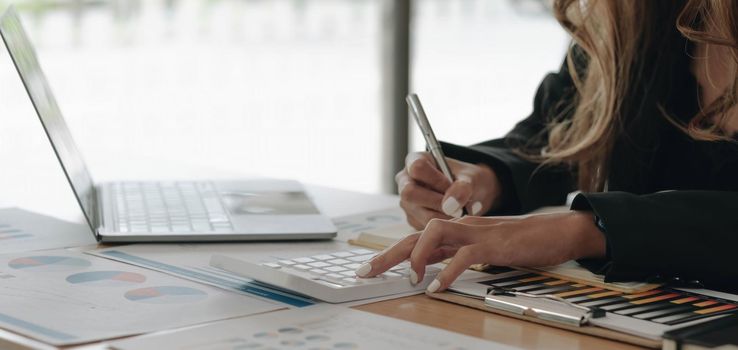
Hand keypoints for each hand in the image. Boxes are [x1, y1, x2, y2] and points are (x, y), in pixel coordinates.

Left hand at [356, 211, 605, 292]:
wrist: (555, 232)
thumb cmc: (521, 244)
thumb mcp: (482, 252)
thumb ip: (457, 257)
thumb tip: (432, 273)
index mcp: (457, 232)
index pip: (415, 240)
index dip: (390, 253)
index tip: (369, 269)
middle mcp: (460, 228)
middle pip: (415, 236)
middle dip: (387, 254)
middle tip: (366, 273)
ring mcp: (476, 233)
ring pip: (434, 234)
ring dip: (417, 257)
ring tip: (411, 281)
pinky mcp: (492, 244)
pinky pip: (464, 255)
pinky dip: (447, 272)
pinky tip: (437, 287)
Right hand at [395, 152, 502, 229]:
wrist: (470, 194)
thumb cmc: (466, 179)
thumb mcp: (470, 178)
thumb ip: (463, 187)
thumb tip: (450, 206)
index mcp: (415, 160)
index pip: (417, 168)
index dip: (436, 179)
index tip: (452, 185)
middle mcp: (405, 181)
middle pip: (409, 193)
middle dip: (436, 202)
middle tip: (458, 207)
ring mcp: (407, 202)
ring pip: (418, 213)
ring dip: (443, 216)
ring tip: (461, 212)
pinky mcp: (412, 219)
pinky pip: (424, 227)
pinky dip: (443, 225)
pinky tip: (454, 219)